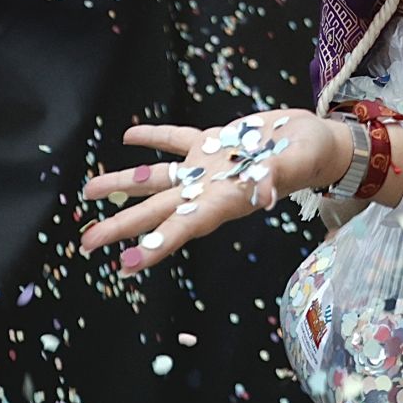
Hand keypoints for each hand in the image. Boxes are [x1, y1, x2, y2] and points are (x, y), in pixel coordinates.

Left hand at [80, 109, 350, 273]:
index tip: (124, 265)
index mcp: (225, 201)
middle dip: (121, 226)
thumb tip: (260, 192)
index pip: (183, 228)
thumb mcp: (294, 165)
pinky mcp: (212, 141)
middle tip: (85, 244)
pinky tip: (128, 137)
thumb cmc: (310, 157)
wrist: (318, 141)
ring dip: (124, 183)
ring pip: (156, 178)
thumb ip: (274, 176)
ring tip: (88, 191)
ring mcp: (207, 166)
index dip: (153, 246)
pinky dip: (152, 138)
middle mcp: (208, 189)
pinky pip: (175, 141)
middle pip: (157, 211)